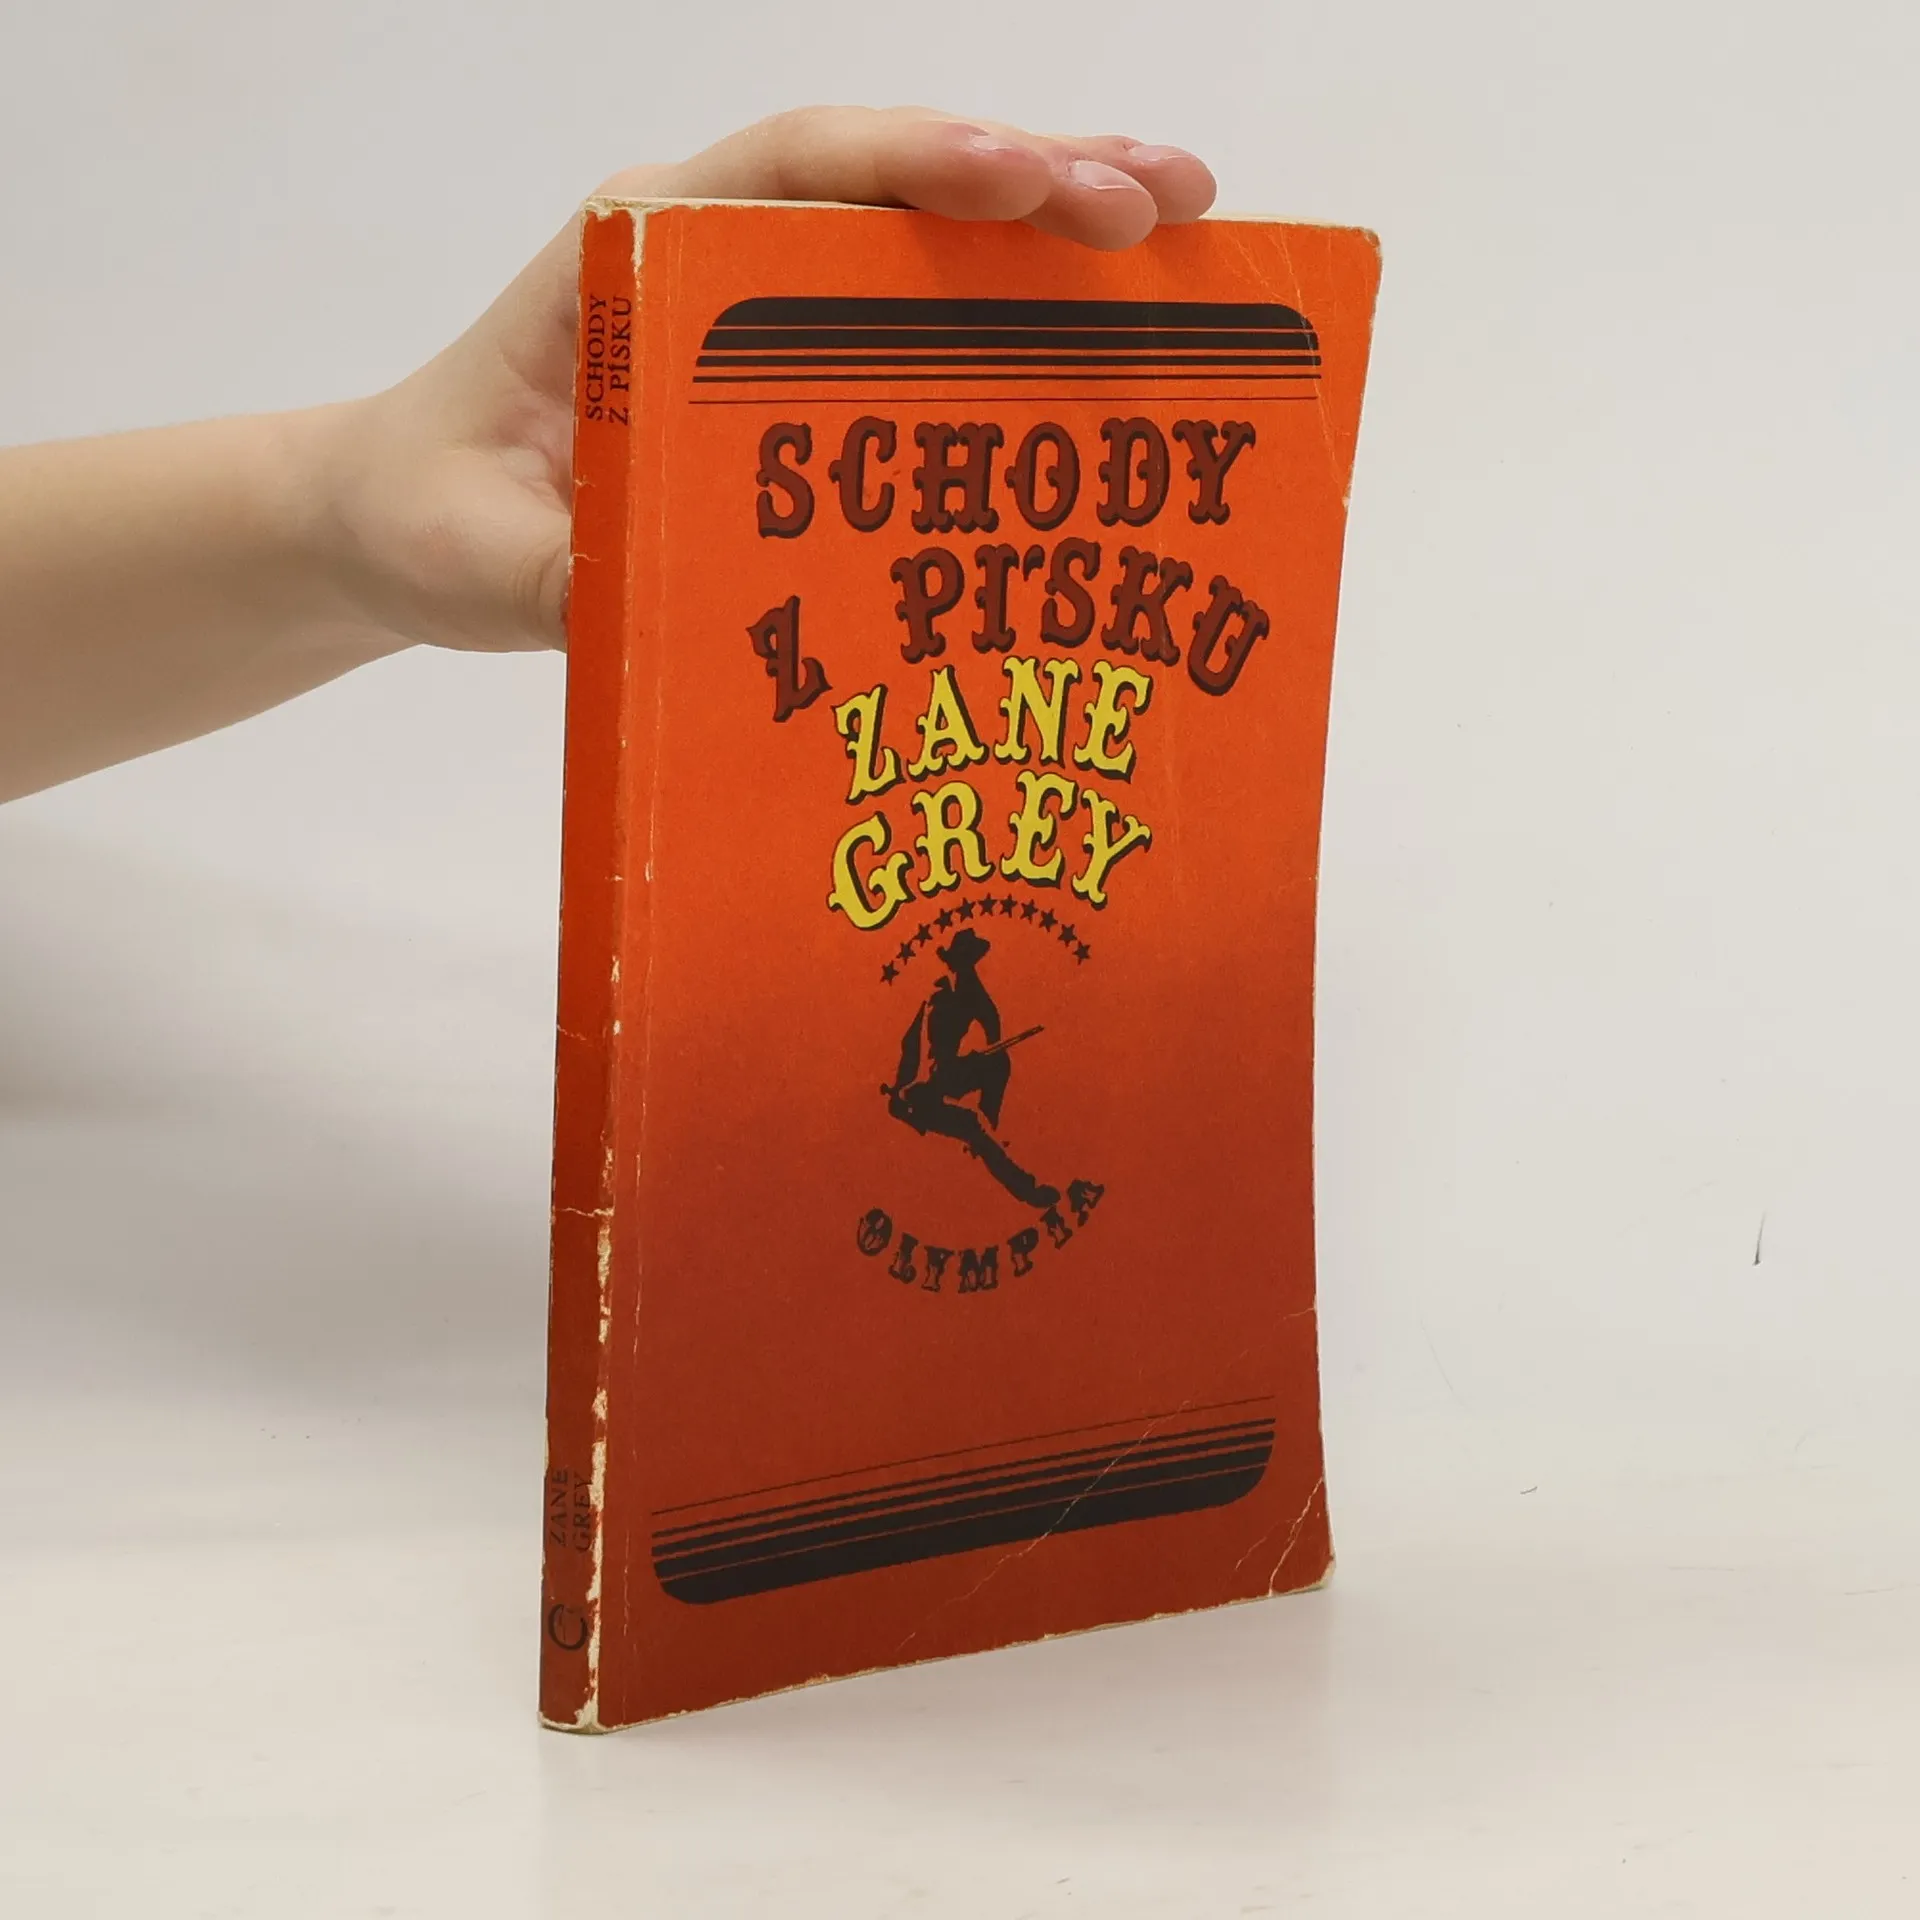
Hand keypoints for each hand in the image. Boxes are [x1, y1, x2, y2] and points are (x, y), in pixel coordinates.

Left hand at [320, 107, 1217, 658]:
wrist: (403, 521)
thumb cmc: (432, 513)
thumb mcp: (476, 557)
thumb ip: (566, 574)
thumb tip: (680, 595)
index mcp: (639, 251)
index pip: (793, 168)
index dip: (916, 164)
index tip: (1023, 181)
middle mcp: (715, 249)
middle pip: (893, 178)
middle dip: (1038, 175)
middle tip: (1171, 200)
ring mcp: (761, 302)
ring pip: (924, 233)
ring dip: (1055, 222)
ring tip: (1184, 227)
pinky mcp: (791, 368)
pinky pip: (915, 314)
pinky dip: (1015, 310)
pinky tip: (1109, 330)